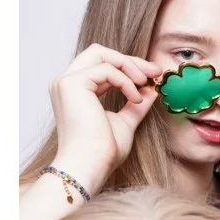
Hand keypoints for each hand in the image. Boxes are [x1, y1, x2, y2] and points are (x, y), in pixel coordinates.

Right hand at [47, 44, 161, 195]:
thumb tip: (152, 89)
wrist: (90, 167)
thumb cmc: (102, 153)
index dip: (128, 66)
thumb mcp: (125, 123)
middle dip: (130, 60)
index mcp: (74, 92)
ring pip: (102, 55)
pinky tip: (135, 99)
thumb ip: (135, 105)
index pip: (101, 65)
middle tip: (154, 72)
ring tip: (146, 86)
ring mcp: (65, 82)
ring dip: (130, 67)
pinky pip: (107, 69)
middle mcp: (65, 84)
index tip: (153, 76)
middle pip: (99, 53)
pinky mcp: (71, 84)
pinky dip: (125, 81)